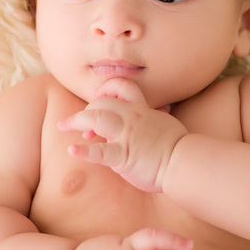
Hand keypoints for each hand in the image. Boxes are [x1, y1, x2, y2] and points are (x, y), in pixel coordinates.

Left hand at [55, 78, 187, 192]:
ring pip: (96, 118)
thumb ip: (151, 120)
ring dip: (76, 121)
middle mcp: (132, 118)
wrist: (187, 162)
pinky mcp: (124, 156)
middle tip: (73, 124)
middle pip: (101, 103)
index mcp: (141, 110)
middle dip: (84, 111)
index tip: (97, 101)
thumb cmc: (179, 147)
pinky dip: (84, 151)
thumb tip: (145, 123)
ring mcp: (127, 136)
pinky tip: (72, 151)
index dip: (105, 91)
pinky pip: (101, 152)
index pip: (120, 88)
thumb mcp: (164, 124)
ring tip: (63, 127)